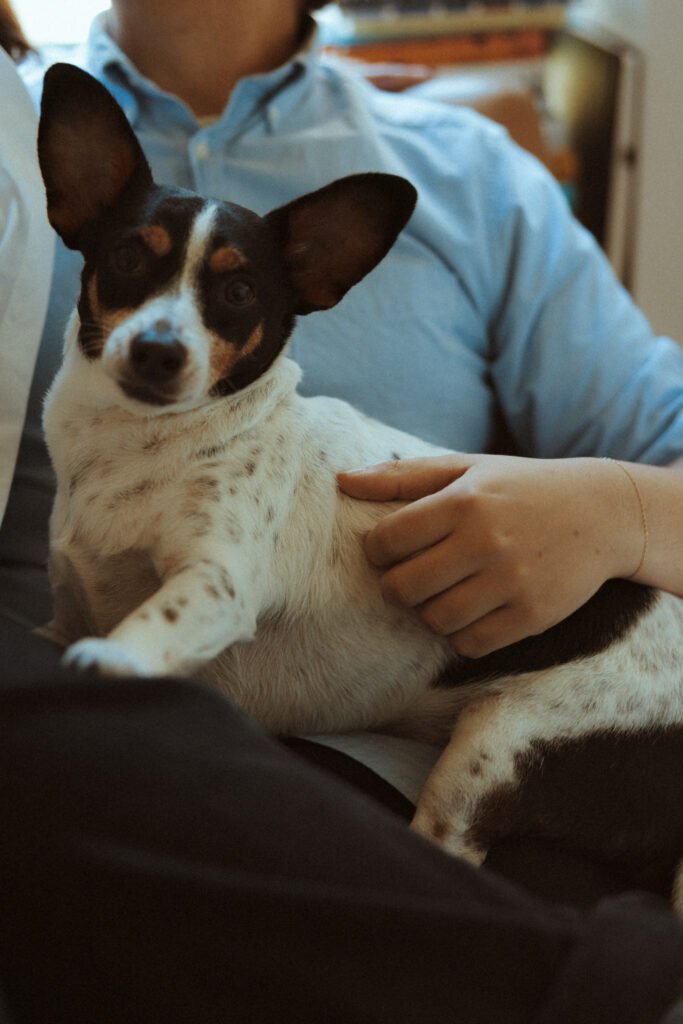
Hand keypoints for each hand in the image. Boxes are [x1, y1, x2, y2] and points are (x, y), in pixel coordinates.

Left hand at [338, 454, 642, 657]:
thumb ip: (401, 477)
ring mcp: (512, 581)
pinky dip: (462, 634)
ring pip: (434, 620)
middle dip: (396, 587)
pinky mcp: (533, 615)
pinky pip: (471, 644)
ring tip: (444, 592)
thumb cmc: (520, 487)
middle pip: (402, 589)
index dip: (377, 551)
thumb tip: (342, 482)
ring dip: (429, 612)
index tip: (391, 550)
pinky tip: (472, 611)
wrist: (603, 513)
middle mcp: (486, 541)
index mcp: (463, 501)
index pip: (386, 542)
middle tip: (411, 577)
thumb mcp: (465, 468)